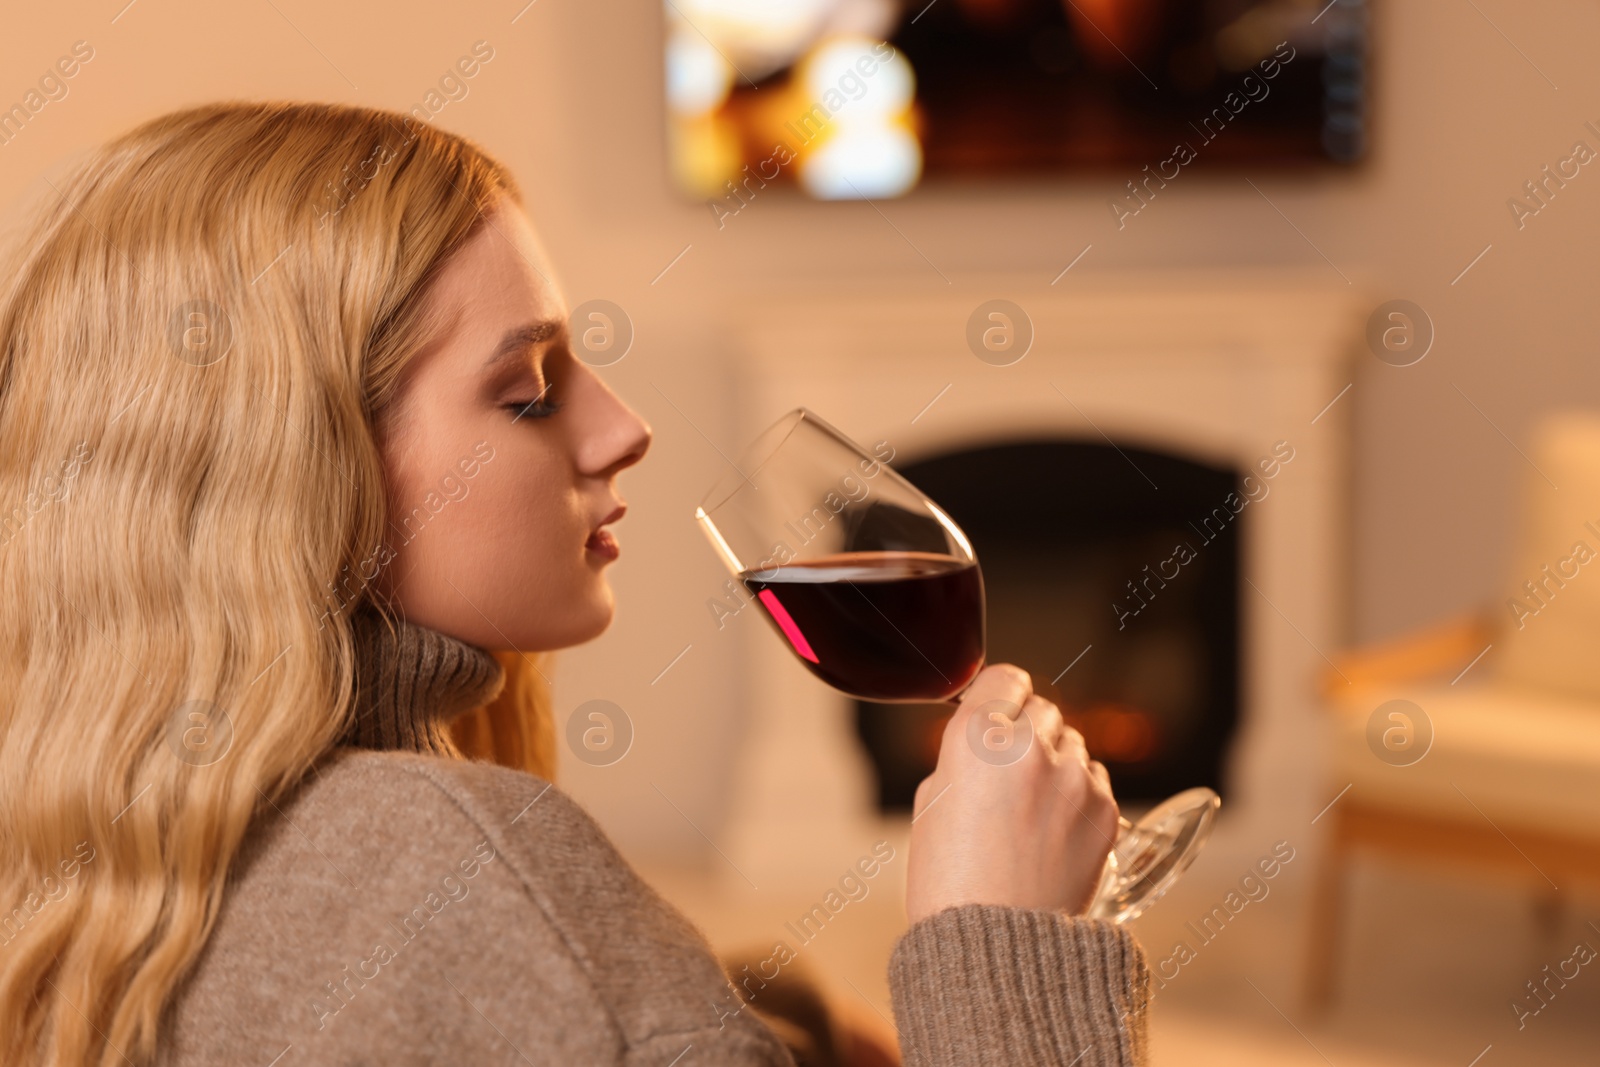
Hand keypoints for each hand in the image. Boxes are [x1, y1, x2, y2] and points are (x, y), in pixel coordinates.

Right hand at [904, 664, 1119, 924]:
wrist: (997, 947)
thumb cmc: (950, 882)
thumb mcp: (931, 802)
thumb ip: (963, 757)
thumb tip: (988, 743)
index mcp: (977, 737)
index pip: (1004, 678)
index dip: (998, 697)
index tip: (996, 713)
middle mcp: (1031, 747)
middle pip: (1042, 709)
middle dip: (1027, 733)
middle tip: (1009, 775)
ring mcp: (1074, 778)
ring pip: (1073, 744)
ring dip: (1055, 764)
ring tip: (1031, 813)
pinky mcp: (1106, 810)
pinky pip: (1094, 780)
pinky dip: (1078, 795)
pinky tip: (1054, 831)